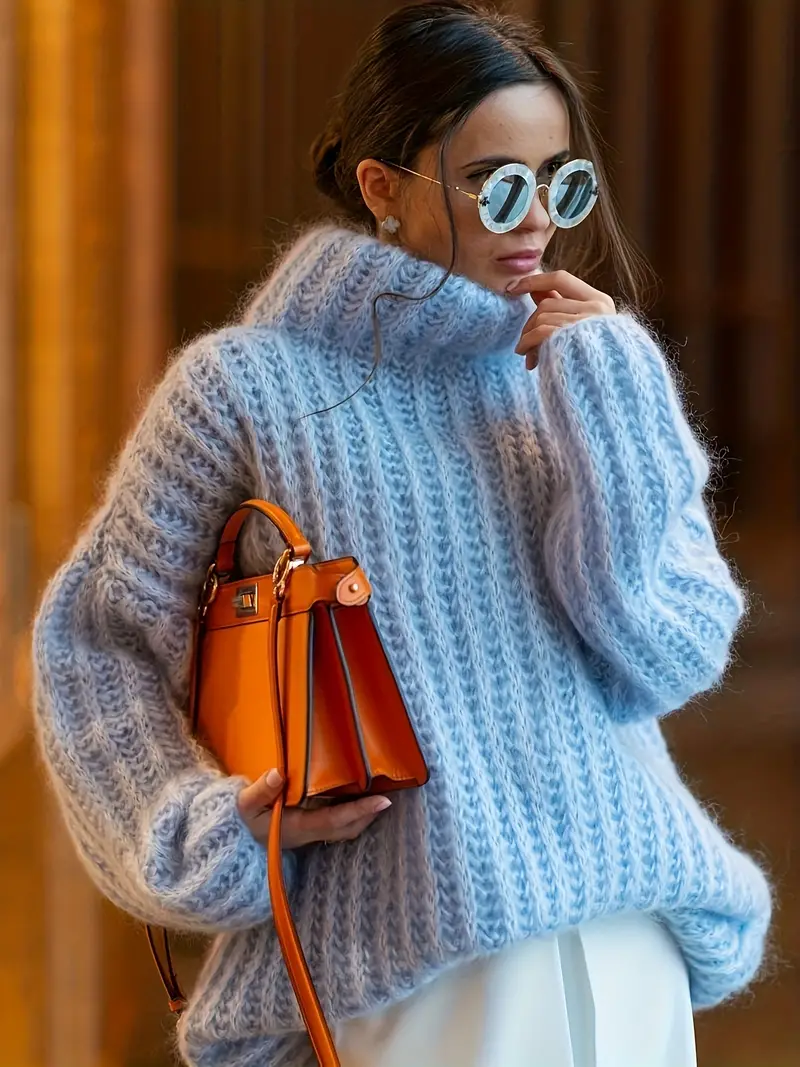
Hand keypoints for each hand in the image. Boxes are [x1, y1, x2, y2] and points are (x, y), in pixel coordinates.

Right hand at [237, 768, 391, 848]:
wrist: (233, 838)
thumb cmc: (242, 818)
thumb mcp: (245, 804)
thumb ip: (261, 790)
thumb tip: (278, 773)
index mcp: (297, 827)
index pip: (334, 820)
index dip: (359, 811)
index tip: (383, 801)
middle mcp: (308, 833)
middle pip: (347, 829)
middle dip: (369, 815)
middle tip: (389, 796)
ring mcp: (310, 834)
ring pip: (344, 830)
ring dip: (363, 817)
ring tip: (380, 797)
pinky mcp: (308, 831)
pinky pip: (337, 826)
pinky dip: (352, 816)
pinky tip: (358, 800)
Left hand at [507, 270, 616, 369]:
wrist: (610, 382)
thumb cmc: (594, 357)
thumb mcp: (582, 327)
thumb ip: (561, 308)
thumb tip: (534, 290)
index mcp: (600, 301)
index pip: (560, 279)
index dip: (534, 280)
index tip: (513, 288)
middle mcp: (596, 308)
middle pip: (546, 303)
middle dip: (529, 322)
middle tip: (523, 340)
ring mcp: (587, 323)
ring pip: (542, 316)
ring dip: (527, 335)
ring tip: (524, 351)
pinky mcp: (574, 339)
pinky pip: (542, 331)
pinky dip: (527, 342)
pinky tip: (526, 355)